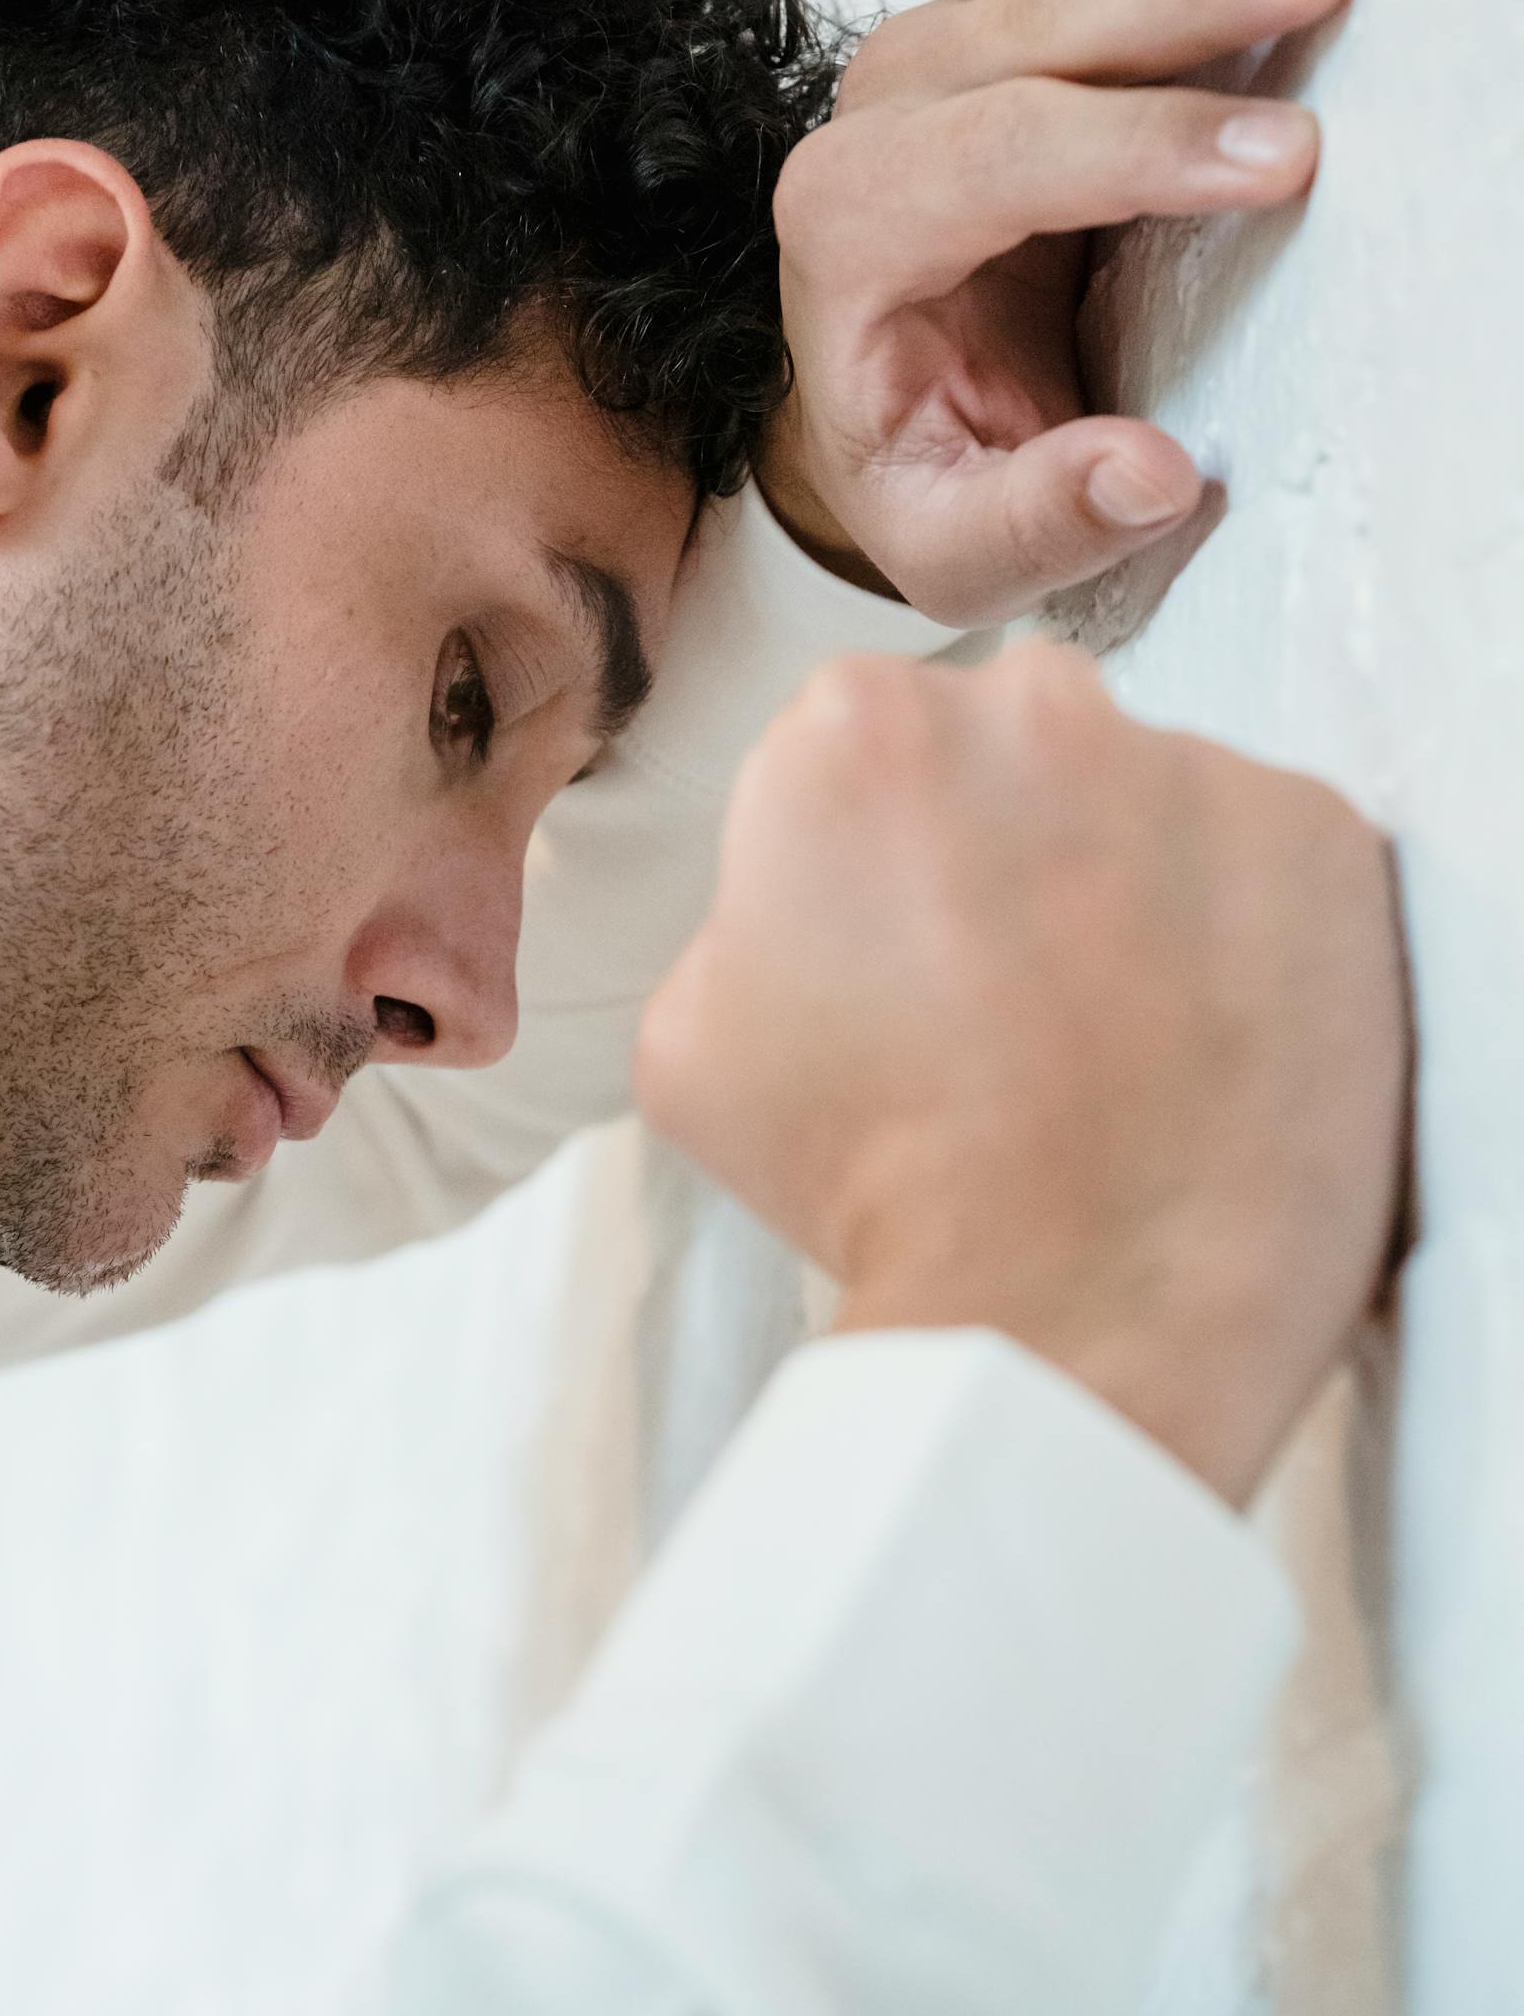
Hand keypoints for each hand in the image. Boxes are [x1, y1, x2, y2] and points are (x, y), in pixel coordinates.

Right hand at [634, 643, 1408, 1506]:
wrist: (1069, 1310)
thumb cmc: (873, 1184)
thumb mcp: (693, 1036)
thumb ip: (746, 914)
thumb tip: (807, 903)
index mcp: (854, 728)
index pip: (866, 745)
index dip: (882, 854)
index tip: (906, 942)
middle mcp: (1030, 705)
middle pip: (1016, 746)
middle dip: (1013, 837)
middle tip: (1014, 986)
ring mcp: (1194, 763)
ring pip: (1153, 799)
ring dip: (1138, 881)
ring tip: (1125, 1034)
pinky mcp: (1322, 837)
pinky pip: (1276, 861)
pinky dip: (1256, 933)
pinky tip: (1213, 1042)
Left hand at [759, 0, 1355, 626]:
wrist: (875, 403)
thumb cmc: (921, 468)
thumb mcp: (951, 546)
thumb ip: (1036, 521)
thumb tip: (1151, 474)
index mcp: (849, 230)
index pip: (1002, 160)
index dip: (1145, 149)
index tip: (1289, 153)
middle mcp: (878, 109)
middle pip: (1041, 14)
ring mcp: (936, 37)